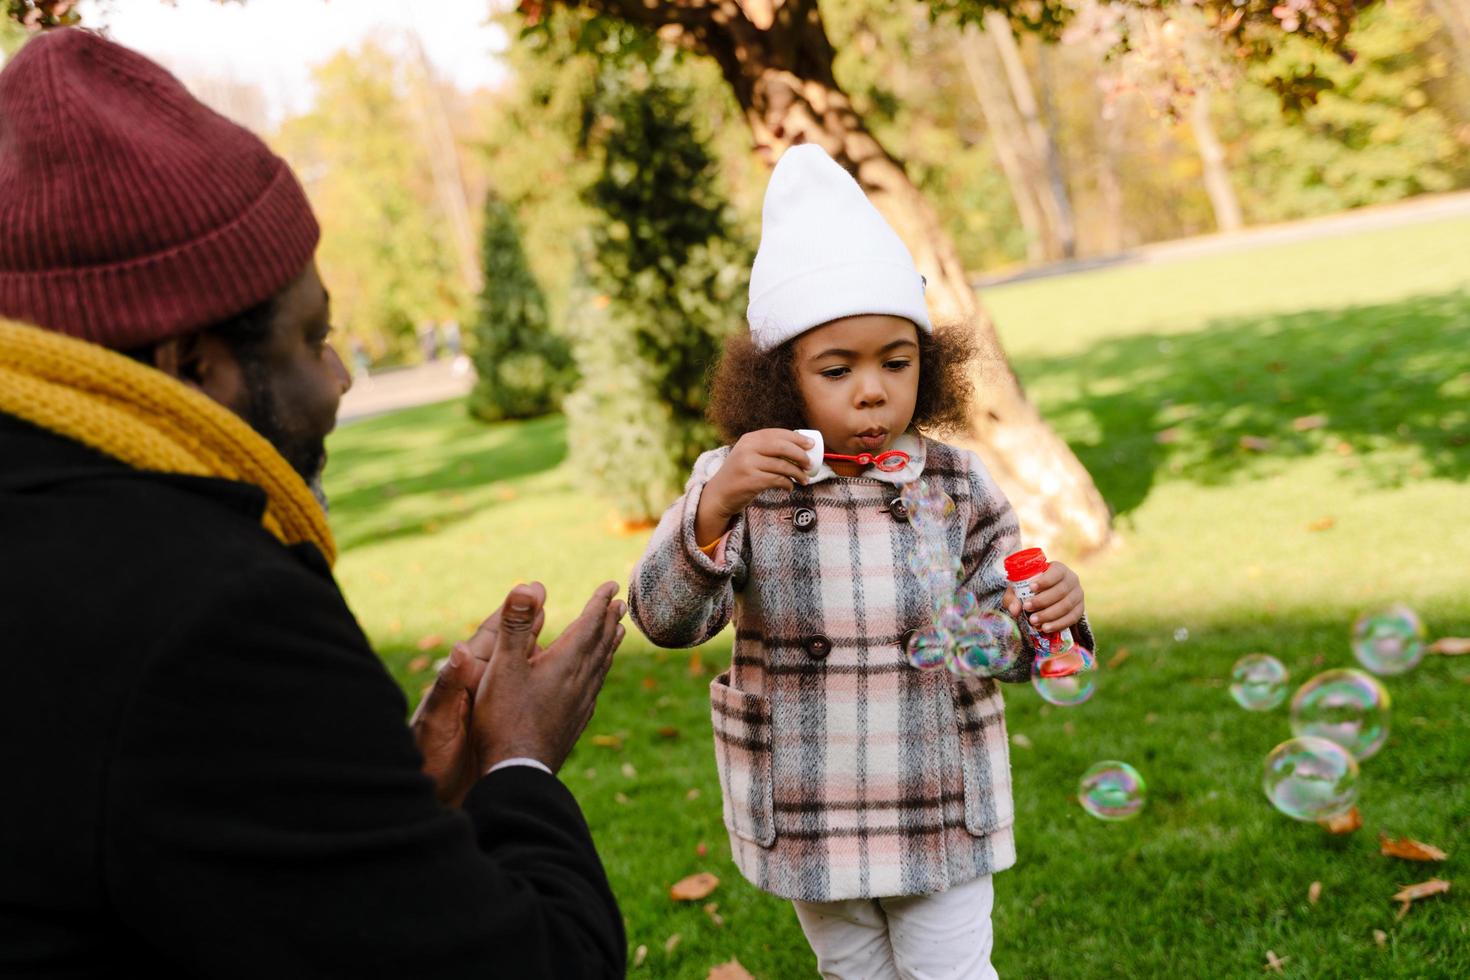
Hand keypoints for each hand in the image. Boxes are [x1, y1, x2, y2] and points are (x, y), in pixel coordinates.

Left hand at [409, 586, 548, 805]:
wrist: (430, 800)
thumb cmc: (426, 762)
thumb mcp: (435, 724)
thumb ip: (447, 688)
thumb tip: (458, 649)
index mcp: (463, 681)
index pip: (490, 638)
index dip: (511, 614)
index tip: (533, 590)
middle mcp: (476, 688)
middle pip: (508, 647)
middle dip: (528, 623)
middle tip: (547, 598)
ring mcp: (489, 707)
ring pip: (520, 671)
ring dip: (540, 650)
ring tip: (560, 630)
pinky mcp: (498, 727)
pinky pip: (524, 697)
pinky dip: (540, 682)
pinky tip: (557, 679)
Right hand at [472, 581, 626, 773]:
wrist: (517, 772)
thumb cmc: (504, 718)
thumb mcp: (503, 666)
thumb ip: (516, 625)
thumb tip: (528, 585)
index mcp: (565, 663)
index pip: (589, 625)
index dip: (600, 603)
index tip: (612, 586)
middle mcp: (579, 681)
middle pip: (601, 644)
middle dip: (609, 621)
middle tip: (621, 604)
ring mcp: (580, 704)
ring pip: (601, 667)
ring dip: (609, 646)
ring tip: (617, 634)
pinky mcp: (575, 723)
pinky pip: (595, 689)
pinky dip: (600, 673)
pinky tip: (596, 679)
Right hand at [696, 429, 813, 543]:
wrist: (718, 494)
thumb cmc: (740, 475)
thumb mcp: (748, 455)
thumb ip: (765, 449)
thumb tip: (799, 447)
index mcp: (749, 439)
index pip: (777, 434)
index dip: (797, 438)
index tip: (811, 445)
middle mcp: (747, 448)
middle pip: (782, 447)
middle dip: (800, 455)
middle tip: (810, 464)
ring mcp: (748, 464)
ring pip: (782, 466)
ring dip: (797, 473)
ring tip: (804, 479)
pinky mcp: (751, 480)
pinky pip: (777, 480)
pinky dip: (787, 484)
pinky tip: (789, 487)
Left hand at [1004, 561, 1084, 633]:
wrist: (1047, 595)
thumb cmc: (1031, 588)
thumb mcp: (1020, 588)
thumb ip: (1013, 597)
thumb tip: (1014, 610)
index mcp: (1059, 569)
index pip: (1056, 572)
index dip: (1045, 580)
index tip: (1031, 587)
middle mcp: (1072, 580)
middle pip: (1060, 591)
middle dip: (1043, 601)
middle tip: (1027, 608)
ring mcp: (1078, 595)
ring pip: (1066, 606)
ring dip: (1049, 615)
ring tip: (1033, 621)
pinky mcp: (1080, 609)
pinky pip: (1072, 618)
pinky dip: (1058, 624)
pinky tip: (1045, 628)